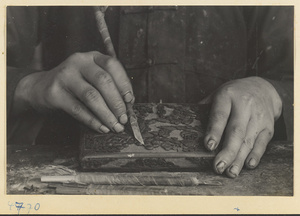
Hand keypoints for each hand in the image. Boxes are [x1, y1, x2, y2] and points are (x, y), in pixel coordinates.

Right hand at [13, 51, 133, 132]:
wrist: (40, 88)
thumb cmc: (74, 84)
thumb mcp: (91, 77)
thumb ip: (108, 86)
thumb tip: (128, 106)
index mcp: (92, 57)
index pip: (113, 65)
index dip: (124, 83)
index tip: (130, 100)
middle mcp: (78, 62)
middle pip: (103, 81)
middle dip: (117, 103)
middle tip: (123, 119)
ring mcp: (65, 76)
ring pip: (91, 96)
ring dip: (106, 114)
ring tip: (115, 126)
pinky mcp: (55, 92)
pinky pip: (78, 109)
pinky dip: (92, 120)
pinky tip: (101, 128)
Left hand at [201, 77, 281, 177]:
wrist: (262, 88)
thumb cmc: (233, 94)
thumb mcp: (217, 94)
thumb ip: (204, 108)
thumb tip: (187, 126)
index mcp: (228, 96)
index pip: (220, 115)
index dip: (214, 131)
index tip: (209, 146)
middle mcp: (245, 105)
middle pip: (236, 131)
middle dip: (227, 151)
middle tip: (218, 167)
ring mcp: (258, 117)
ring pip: (248, 140)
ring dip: (239, 158)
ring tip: (230, 172)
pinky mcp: (268, 127)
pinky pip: (262, 143)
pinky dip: (255, 156)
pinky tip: (248, 165)